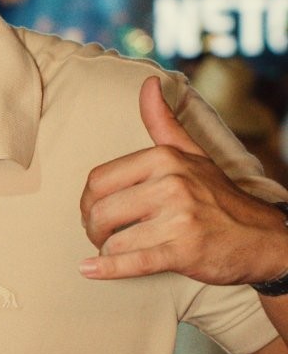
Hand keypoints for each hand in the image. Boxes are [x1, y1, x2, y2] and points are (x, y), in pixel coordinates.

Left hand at [79, 76, 287, 284]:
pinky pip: (134, 262)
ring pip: (114, 239)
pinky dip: (108, 269)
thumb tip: (148, 83)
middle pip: (100, 210)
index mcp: (165, 159)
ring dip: (106, 251)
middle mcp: (172, 184)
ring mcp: (179, 219)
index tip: (94, 212)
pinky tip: (90, 270)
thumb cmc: (220, 198)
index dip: (88, 201)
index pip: (99, 180)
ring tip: (112, 251)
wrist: (264, 238)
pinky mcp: (184, 252)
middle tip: (100, 236)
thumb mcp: (194, 154)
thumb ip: (164, 123)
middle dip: (93, 228)